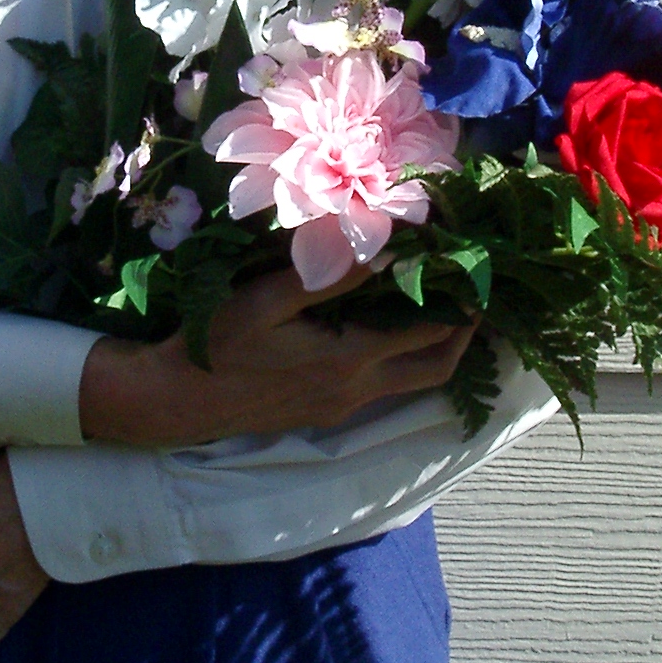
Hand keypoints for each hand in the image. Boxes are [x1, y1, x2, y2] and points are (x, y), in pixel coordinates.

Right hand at [80, 264, 475, 447]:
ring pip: (415, 382)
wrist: (183, 401)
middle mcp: (359, 389)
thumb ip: (326, 277)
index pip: (427, 331)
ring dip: (438, 347)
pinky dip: (405, 358)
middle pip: (438, 368)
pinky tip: (394, 327)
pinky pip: (387, 387)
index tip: (474, 265)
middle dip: (466, 333)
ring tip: (448, 307)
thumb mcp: (265, 300)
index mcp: (350, 359)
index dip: (458, 300)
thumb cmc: (220, 346)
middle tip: (478, 293)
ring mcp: (345, 405)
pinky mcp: (329, 411)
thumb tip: (383, 252)